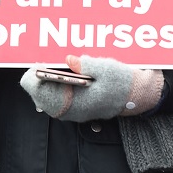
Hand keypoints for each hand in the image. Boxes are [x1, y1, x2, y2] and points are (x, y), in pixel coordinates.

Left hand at [20, 54, 163, 121]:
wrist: (135, 96)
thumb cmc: (121, 82)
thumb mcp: (105, 69)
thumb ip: (85, 64)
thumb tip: (68, 60)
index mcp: (79, 103)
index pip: (45, 95)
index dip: (37, 79)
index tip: (37, 64)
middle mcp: (74, 111)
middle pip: (43, 98)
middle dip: (39, 80)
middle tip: (39, 62)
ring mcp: (75, 111)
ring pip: (49, 99)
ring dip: (46, 83)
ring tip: (45, 66)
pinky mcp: (77, 107)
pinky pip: (57, 99)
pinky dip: (54, 86)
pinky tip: (56, 73)